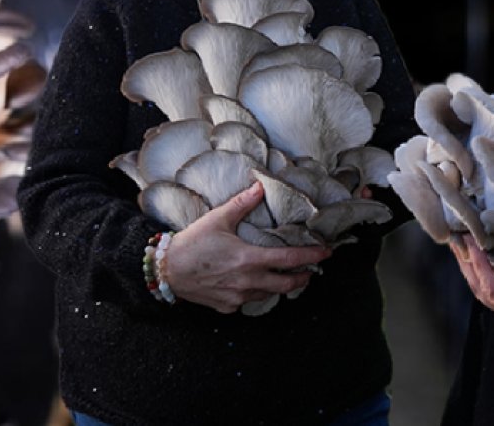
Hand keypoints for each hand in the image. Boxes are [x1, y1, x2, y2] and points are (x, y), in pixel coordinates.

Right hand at [163, 181, 331, 313]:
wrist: (167, 271)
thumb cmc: (192, 244)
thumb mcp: (217, 219)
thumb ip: (241, 203)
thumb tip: (259, 186)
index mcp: (249, 259)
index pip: (289, 259)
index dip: (311, 256)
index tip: (326, 253)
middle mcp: (247, 282)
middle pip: (287, 284)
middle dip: (303, 277)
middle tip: (310, 270)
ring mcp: (238, 298)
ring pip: (269, 295)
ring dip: (279, 285)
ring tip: (283, 275)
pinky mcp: (228, 307)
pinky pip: (249, 301)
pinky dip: (256, 293)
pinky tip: (252, 283)